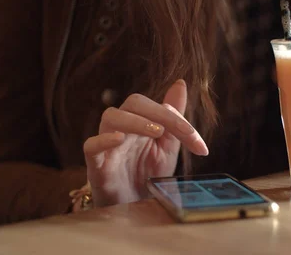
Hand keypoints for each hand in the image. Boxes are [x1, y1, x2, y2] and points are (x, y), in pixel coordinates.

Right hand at [82, 80, 207, 206]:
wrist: (135, 208)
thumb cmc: (147, 175)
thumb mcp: (168, 147)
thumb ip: (174, 118)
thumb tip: (180, 82)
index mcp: (142, 122)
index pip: (156, 107)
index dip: (178, 120)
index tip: (199, 145)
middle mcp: (124, 128)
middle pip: (133, 103)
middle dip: (158, 112)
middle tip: (176, 130)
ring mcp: (108, 145)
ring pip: (111, 117)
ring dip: (134, 121)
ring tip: (155, 132)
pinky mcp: (96, 165)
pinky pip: (91, 146)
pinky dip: (103, 140)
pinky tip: (119, 140)